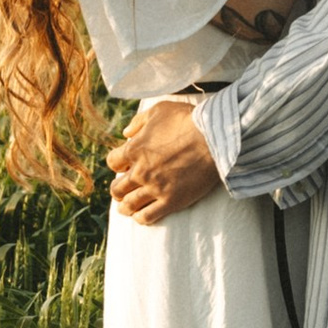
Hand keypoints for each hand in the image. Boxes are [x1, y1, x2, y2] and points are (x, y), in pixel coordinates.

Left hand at [107, 98, 223, 223]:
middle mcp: (141, 171)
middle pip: (116, 188)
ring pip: (129, 205)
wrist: (215, 139)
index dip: (117, 164)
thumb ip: (139, 121)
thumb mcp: (159, 110)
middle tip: (122, 189)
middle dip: (117, 189)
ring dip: (124, 206)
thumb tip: (126, 133)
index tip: (124, 166)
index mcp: (134, 149)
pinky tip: (141, 214)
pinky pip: (147, 216)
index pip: (112, 163)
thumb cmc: (188, 120)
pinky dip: (140, 217)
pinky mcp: (171, 201)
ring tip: (126, 207)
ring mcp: (155, 188)